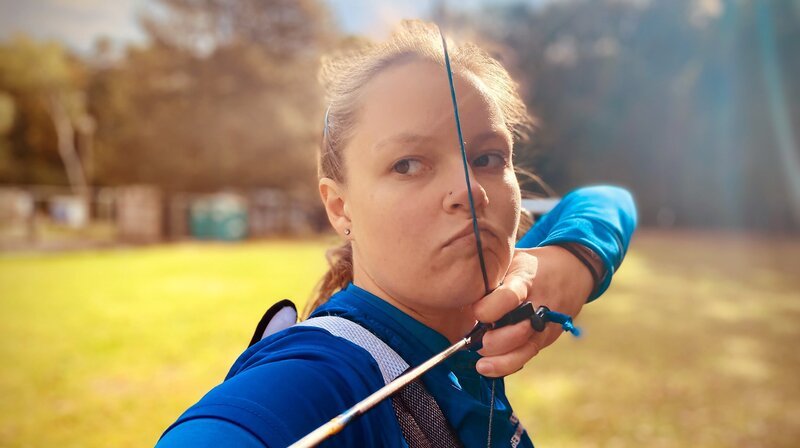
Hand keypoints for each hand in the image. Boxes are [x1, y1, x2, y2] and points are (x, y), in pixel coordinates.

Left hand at [472, 245, 593, 377]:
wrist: (571, 272)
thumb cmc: (530, 265)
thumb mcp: (512, 258)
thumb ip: (490, 272)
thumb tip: (458, 284)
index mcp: (526, 278)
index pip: (510, 297)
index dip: (489, 309)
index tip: (476, 313)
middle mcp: (539, 304)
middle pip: (518, 330)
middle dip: (492, 341)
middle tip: (474, 340)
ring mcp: (545, 324)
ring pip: (524, 349)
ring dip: (499, 359)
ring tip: (480, 364)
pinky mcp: (547, 338)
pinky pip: (527, 356)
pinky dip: (507, 365)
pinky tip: (489, 368)